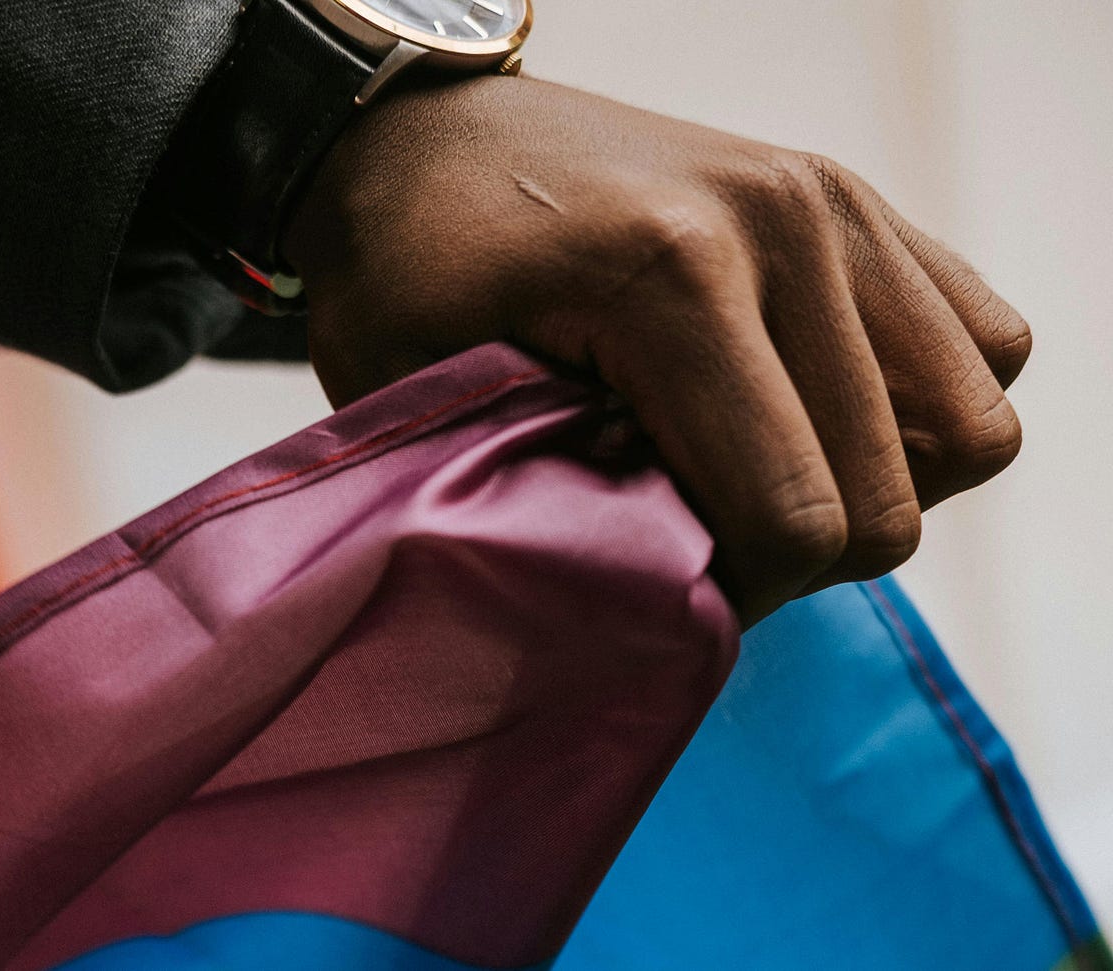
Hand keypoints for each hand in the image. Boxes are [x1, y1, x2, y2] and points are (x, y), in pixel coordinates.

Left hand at [283, 75, 1029, 625]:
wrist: (421, 142)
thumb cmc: (407, 268)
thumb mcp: (427, 402)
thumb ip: (546, 512)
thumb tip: (665, 606)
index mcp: (675, 278)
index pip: (795, 519)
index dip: (734, 595)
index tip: (661, 585)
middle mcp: (787, 227)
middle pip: (894, 496)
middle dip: (799, 555)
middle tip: (703, 534)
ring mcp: (837, 204)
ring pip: (968, 428)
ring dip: (875, 486)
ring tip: (763, 473)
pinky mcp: (859, 202)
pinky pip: (979, 347)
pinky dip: (918, 410)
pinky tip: (811, 414)